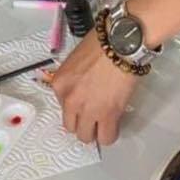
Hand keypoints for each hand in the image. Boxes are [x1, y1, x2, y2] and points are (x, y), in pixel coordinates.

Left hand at [52, 30, 137, 144]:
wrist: (119, 41)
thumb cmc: (101, 43)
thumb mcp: (77, 60)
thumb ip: (75, 79)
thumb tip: (84, 89)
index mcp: (60, 83)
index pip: (62, 106)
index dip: (76, 105)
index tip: (85, 101)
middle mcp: (70, 100)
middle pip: (71, 126)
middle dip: (82, 122)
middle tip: (94, 114)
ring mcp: (88, 110)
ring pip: (86, 136)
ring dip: (95, 130)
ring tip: (105, 121)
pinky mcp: (108, 115)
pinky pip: (106, 138)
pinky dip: (110, 134)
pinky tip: (115, 123)